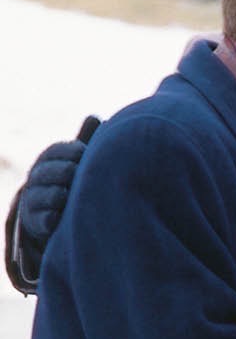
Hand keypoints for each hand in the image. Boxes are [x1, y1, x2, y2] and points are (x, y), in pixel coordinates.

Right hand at [12, 117, 99, 286]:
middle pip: (49, 172)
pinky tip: (59, 217)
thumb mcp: (78, 159)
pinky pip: (41, 219)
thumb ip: (85, 140)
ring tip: (67, 195)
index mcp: (50, 159)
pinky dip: (50, 217)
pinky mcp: (36, 221)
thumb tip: (96, 117)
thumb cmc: (73, 178)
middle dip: (64, 172)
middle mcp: (38, 177)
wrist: (53, 209)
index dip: (71, 152)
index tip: (85, 154)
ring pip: (43, 195)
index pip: (56, 151)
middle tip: (77, 174)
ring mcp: (35, 199)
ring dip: (56, 194)